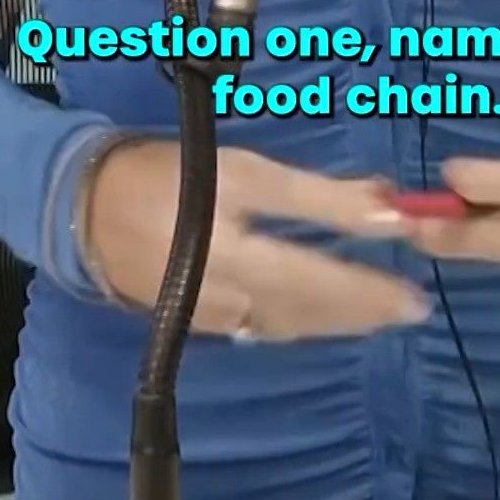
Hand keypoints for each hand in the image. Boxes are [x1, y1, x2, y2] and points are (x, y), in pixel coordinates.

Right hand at [85, 138, 427, 337]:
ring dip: (336, 321)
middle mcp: (230, 298)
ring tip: (377, 314)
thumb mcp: (245, 171)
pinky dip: (298, 321)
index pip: (322, 280)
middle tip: (410, 309)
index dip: (370, 289)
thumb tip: (386, 203)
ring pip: (288, 325)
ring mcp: (212, 316)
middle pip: (311, 311)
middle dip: (363, 311)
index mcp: (240, 254)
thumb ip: (317, 196)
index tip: (414, 294)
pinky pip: (261, 328)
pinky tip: (318, 315)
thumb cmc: (169, 173)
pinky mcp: (198, 321)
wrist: (84, 207)